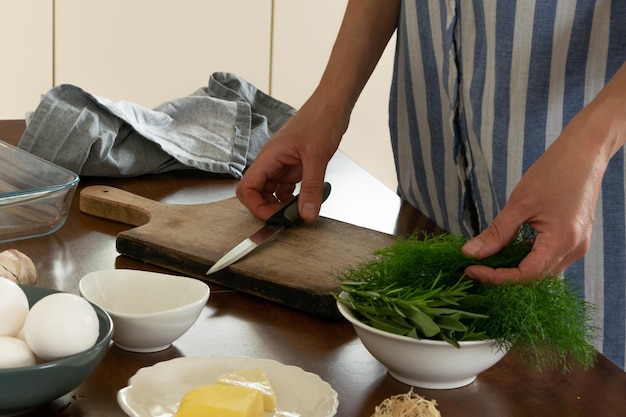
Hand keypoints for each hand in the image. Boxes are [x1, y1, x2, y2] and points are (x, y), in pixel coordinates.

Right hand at [236, 97, 345, 221]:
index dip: (255, 206)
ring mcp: (282, 164)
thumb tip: (306, 214)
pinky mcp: (294, 165)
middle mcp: (272, 162)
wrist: (333, 104)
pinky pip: (286, 187)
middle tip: (289, 217)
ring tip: (300, 210)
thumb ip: (311, 188)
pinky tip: (306, 199)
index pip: (246, 188)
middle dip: (269, 208)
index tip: (274, 217)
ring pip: (272, 192)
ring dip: (282, 204)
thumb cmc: (320, 119)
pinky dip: (294, 197)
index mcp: (268, 157)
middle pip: (257, 193)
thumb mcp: (317, 157)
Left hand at [461, 96, 623, 283]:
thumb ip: (496, 233)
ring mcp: (577, 246)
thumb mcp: (519, 204)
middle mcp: (573, 250)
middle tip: (475, 268)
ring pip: (542, 271)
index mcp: (562, 242)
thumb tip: (470, 253)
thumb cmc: (553, 172)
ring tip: (488, 261)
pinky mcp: (574, 239)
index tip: (470, 270)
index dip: (496, 278)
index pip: (525, 276)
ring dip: (515, 269)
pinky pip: (549, 259)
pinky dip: (527, 259)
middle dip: (503, 277)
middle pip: (535, 279)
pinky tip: (509, 250)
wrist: (584, 153)